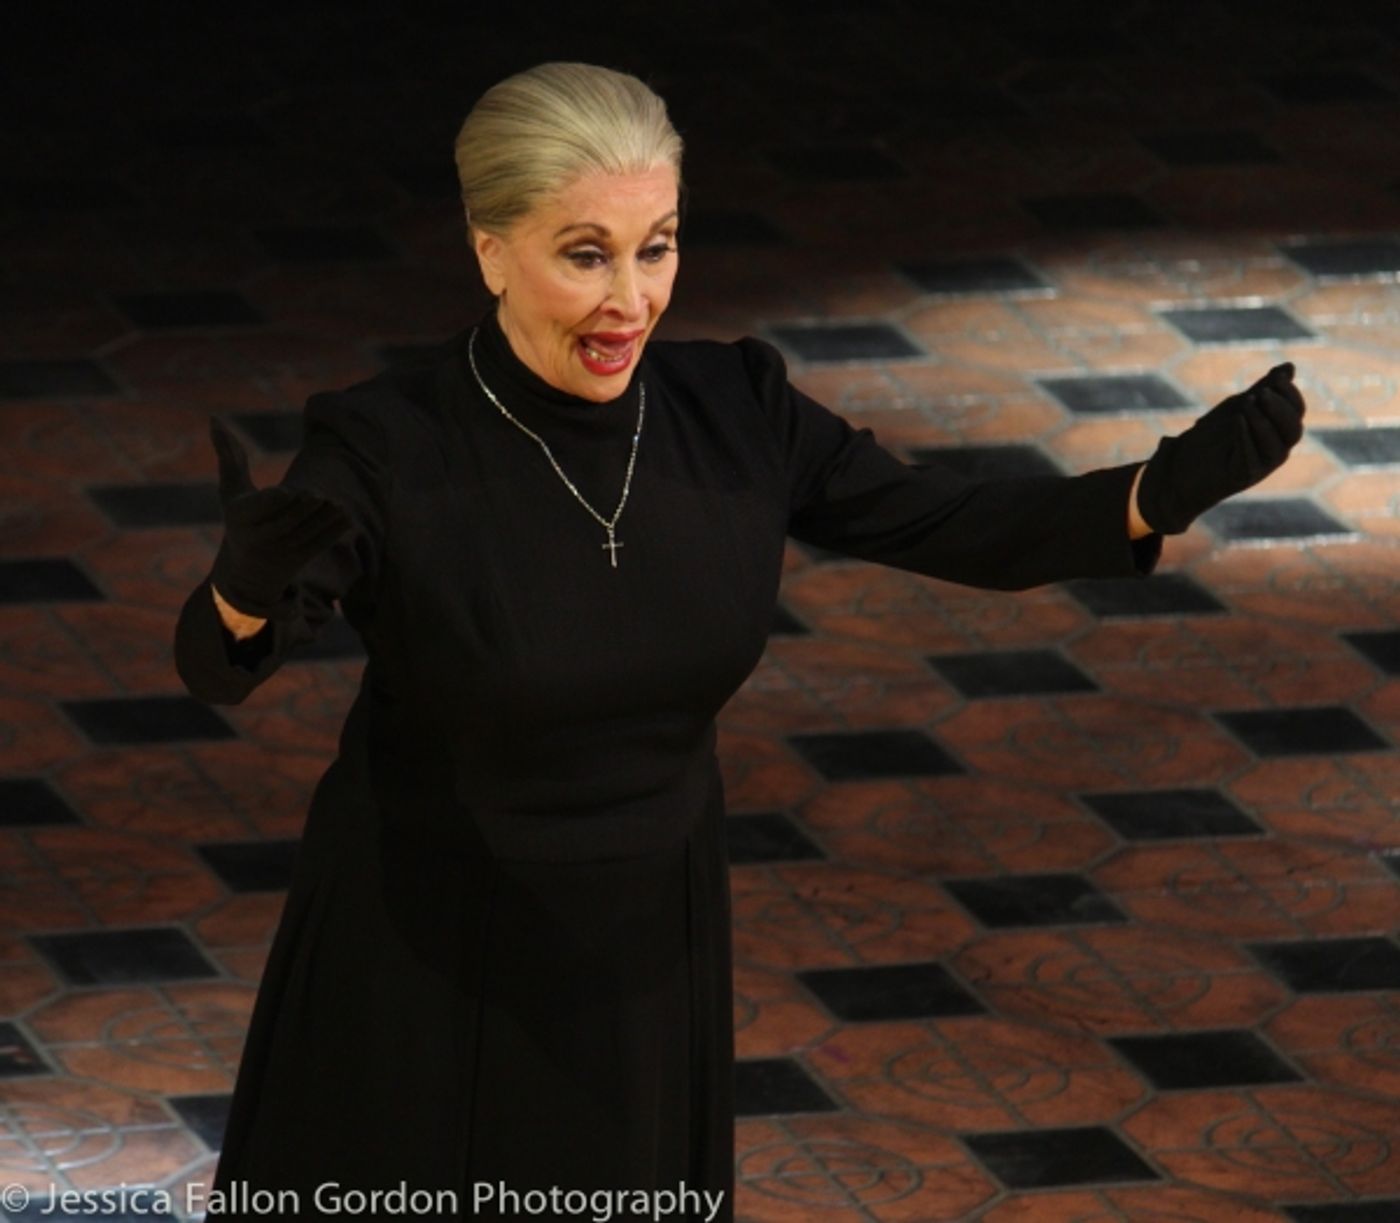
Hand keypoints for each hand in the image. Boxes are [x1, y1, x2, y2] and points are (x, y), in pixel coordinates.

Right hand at [208, 416, 351, 617]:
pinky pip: (321, 543)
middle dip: (304, 506)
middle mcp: (260, 537)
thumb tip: (214, 418)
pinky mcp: (301, 559)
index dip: (276, 501)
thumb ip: (228, 456)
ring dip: (324, 516)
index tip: (288, 493)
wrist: (247, 571)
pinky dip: (334, 529)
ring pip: (307, 530)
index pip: (261, 507)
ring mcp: (282, 550)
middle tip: (316, 495)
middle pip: (288, 518)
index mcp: (241, 517)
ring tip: (334, 502)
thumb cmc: (239, 518)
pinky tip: (345, 514)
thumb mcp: (230, 490)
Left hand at [1136, 363, 1304, 534]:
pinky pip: (1251, 458)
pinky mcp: (1242, 477)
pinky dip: (1245, 436)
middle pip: (1293, 429)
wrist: (1179, 468)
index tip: (1275, 376)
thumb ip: (1262, 389)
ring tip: (1246, 403)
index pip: (1296, 411)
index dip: (1290, 392)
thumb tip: (1290, 366)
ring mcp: (1261, 466)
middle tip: (1261, 393)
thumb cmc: (1210, 438)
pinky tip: (1236, 419)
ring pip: (1277, 446)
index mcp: (1277, 432)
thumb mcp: (1238, 407)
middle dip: (1280, 408)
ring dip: (1262, 421)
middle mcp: (1275, 450)